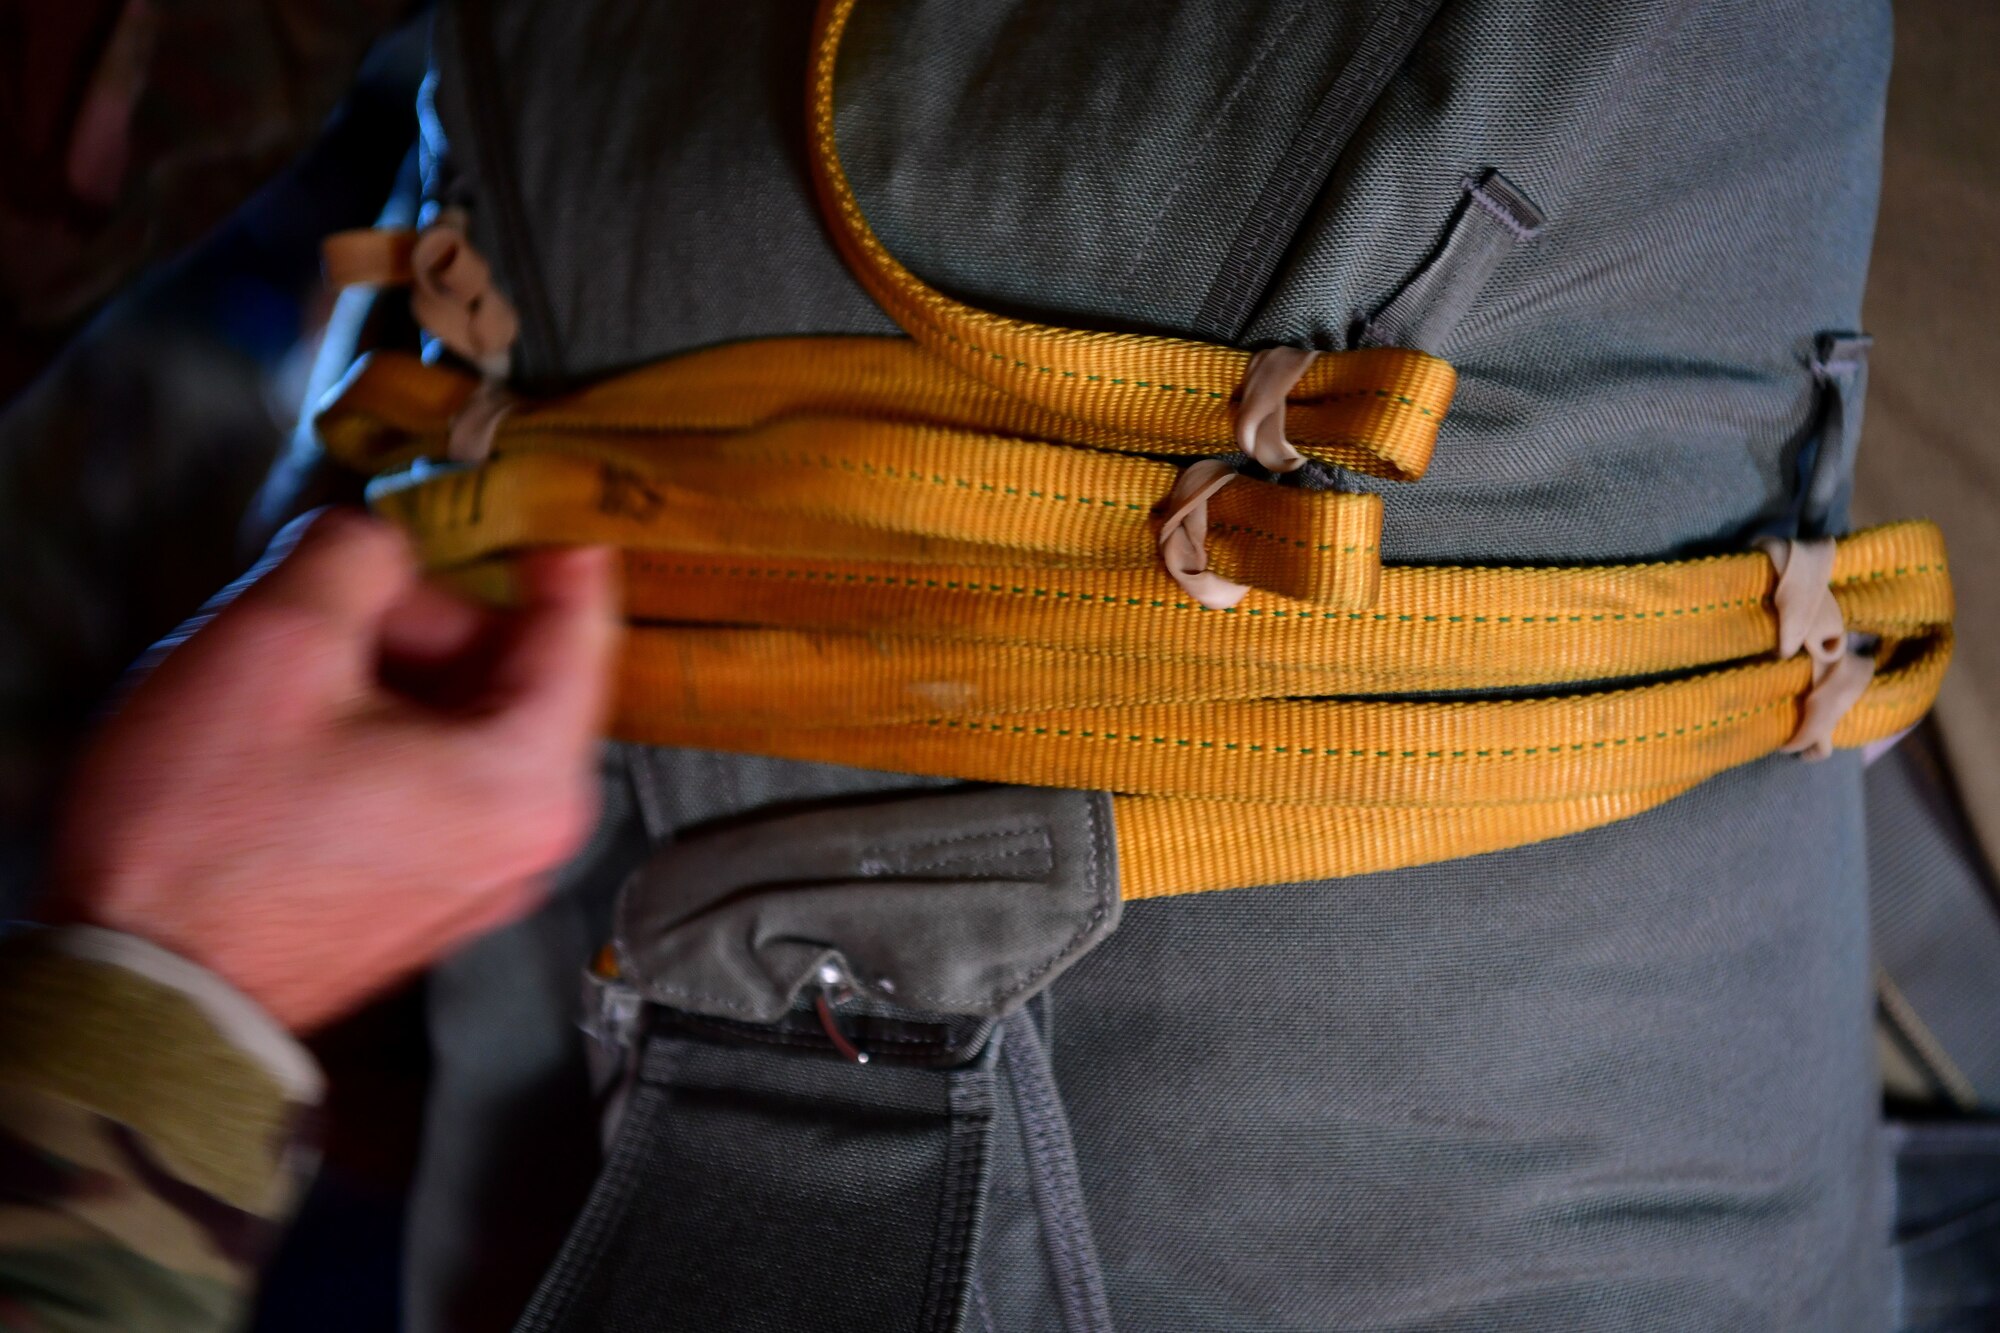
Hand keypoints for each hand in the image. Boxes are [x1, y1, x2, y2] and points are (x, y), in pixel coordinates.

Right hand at [50, 509, 620, 1031]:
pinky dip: (384, 731)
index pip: (584, 629)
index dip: (555, 548)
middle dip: (432, 619)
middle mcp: (530, 840)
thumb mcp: (278, 645)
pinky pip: (433, 778)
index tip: (542, 497)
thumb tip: (382, 540)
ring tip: (300, 669)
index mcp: (530, 781)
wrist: (141, 995)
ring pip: (466, 723)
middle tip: (344, 597)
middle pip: (516, 674)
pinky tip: (299, 727)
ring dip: (396, 672)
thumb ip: (356, 556)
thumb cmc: (203, 847)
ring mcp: (479, 875)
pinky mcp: (423, 893)